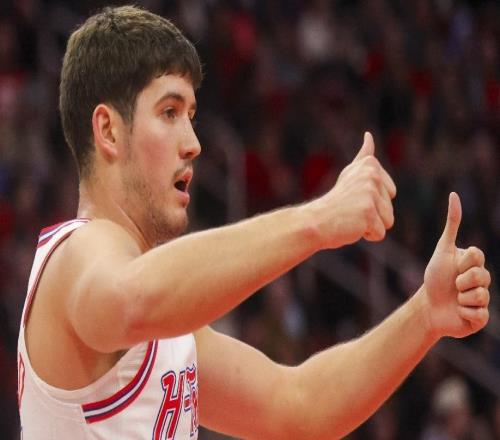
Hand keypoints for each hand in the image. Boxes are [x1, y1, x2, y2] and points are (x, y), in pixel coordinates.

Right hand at [311, 132, 396, 248]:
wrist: (314, 221)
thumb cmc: (334, 202)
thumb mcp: (350, 174)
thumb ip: (364, 157)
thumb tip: (369, 136)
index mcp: (370, 165)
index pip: (391, 192)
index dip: (374, 201)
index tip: (354, 197)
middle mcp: (371, 175)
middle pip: (390, 207)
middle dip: (374, 215)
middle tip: (351, 209)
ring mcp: (370, 193)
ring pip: (388, 221)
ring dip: (371, 225)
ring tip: (351, 217)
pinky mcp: (368, 212)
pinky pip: (380, 233)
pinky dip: (367, 235)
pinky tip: (351, 226)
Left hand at [423, 192, 490, 337]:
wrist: (428, 306)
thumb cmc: (435, 277)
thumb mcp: (443, 249)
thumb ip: (452, 224)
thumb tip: (454, 194)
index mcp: (475, 264)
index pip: (477, 256)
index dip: (461, 262)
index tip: (453, 267)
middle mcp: (483, 280)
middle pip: (481, 275)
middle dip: (460, 280)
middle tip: (452, 285)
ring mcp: (484, 299)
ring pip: (480, 295)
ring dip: (461, 297)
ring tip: (455, 299)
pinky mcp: (482, 317)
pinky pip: (479, 313)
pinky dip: (464, 312)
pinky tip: (458, 311)